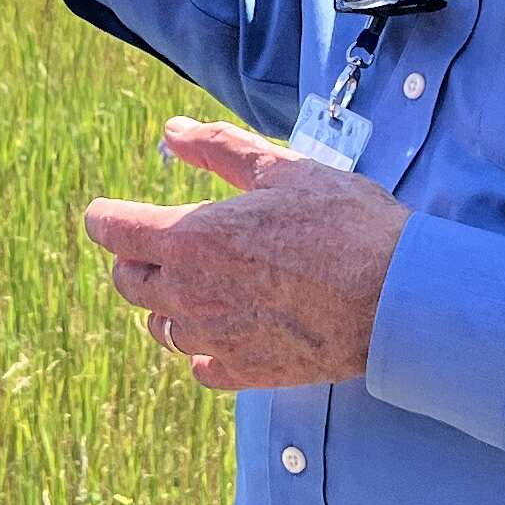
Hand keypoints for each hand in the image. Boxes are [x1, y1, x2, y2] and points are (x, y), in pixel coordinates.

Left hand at [83, 116, 407, 392]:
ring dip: (169, 304)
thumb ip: (219, 148)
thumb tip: (172, 132)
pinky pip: (201, 367)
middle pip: (128, 283)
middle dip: (138, 260)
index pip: (112, 230)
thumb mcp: (283, 168)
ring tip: (207, 284)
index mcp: (191, 237)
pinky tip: (230, 329)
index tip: (117, 213)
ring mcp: (216, 339)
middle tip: (169, 243)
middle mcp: (190, 293)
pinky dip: (205, 349)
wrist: (396, 296)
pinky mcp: (246, 372)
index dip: (108, 217)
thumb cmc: (344, 223)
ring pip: (161, 327)